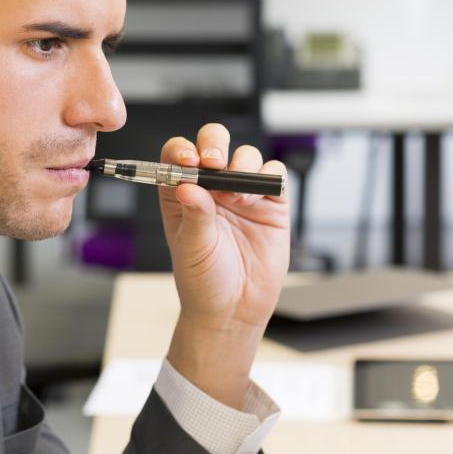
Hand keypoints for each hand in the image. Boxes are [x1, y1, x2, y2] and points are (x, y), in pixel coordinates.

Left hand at [159, 124, 289, 408]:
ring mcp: (242, 193)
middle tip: (214, 162)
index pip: (178, 155)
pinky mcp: (271, 205)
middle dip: (215, 144)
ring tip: (236, 193)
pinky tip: (258, 197)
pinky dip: (269, 177)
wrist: (234, 310)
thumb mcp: (192, 247)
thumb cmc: (203, 280)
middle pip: (214, 143)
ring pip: (246, 155)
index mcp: (182, 193)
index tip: (188, 161)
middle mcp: (212, 188)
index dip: (182, 150)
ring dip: (242, 164)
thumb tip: (186, 185)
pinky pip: (274, 175)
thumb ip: (194, 214)